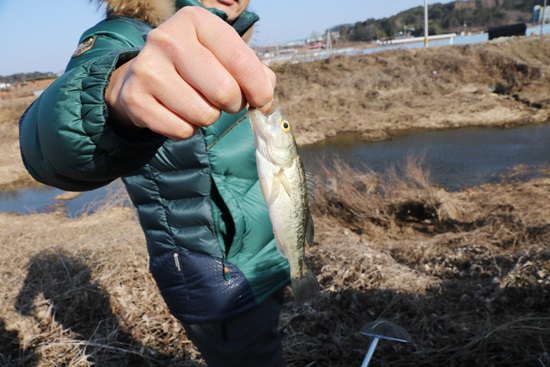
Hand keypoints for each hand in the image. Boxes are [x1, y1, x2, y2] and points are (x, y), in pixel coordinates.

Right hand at [105, 6, 274, 139]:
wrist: (146, 74)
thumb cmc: (197, 64)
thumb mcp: (224, 55)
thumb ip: (254, 72)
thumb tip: (265, 99)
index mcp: (196, 21)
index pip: (239, 60)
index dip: (259, 88)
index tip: (262, 100)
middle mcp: (167, 39)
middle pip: (224, 92)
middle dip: (233, 104)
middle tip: (225, 101)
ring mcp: (147, 68)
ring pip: (204, 115)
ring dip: (209, 117)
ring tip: (198, 103)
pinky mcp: (135, 98)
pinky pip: (181, 131)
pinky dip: (187, 129)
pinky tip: (179, 112)